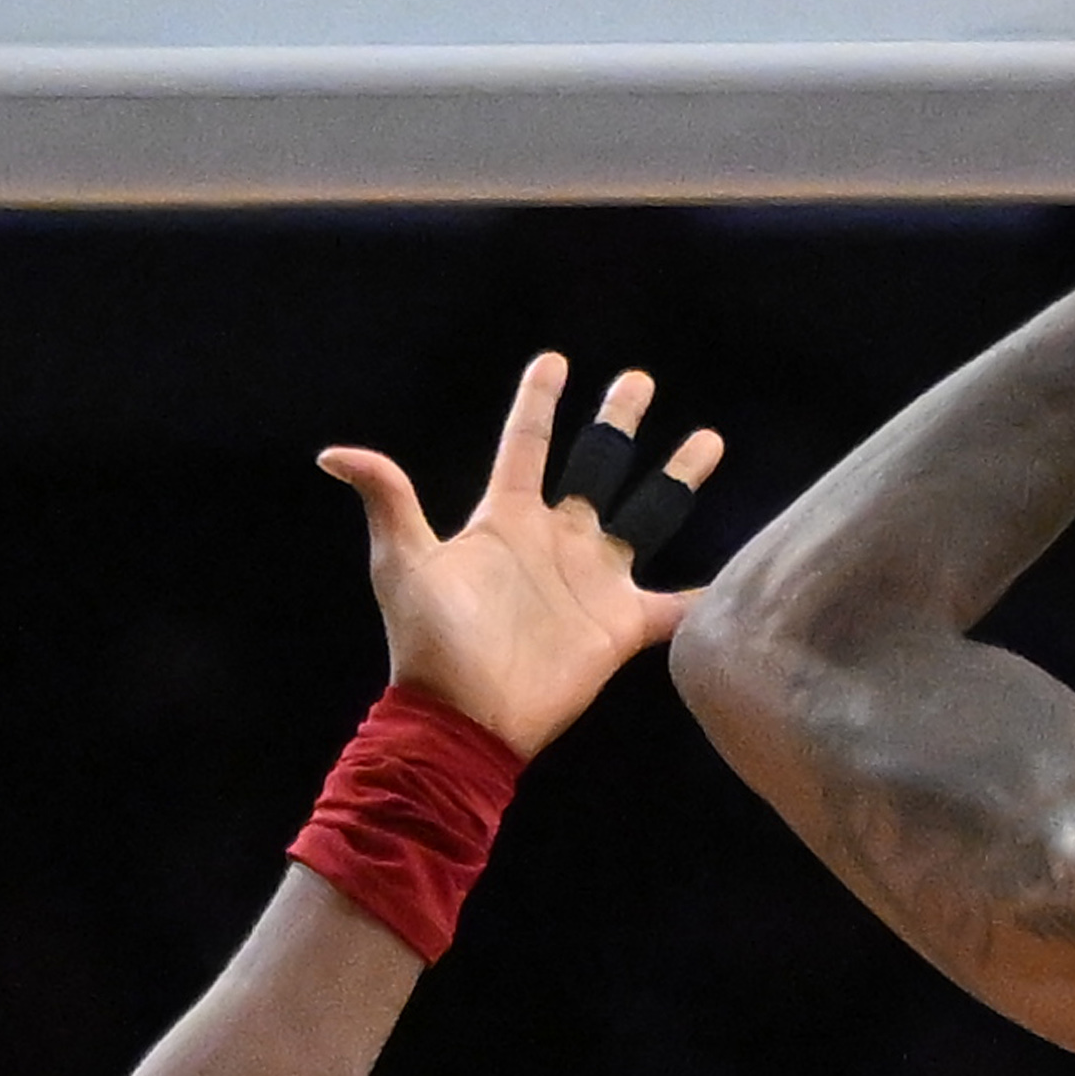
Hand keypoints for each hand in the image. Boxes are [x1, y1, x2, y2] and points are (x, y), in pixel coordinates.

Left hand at [319, 353, 720, 757]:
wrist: (467, 716)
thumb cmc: (431, 640)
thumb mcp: (403, 563)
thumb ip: (388, 499)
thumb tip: (333, 453)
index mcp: (506, 518)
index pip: (526, 444)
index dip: (539, 401)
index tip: (554, 359)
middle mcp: (556, 540)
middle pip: (597, 465)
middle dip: (617, 422)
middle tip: (638, 380)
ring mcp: (593, 581)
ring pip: (645, 515)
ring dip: (676, 477)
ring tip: (707, 438)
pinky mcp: (621, 627)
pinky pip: (675, 608)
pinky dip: (707, 598)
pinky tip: (741, 577)